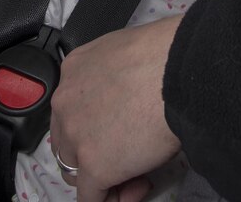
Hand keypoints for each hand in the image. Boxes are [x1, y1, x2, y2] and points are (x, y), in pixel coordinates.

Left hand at [51, 16, 182, 201]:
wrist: (175, 70)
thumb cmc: (164, 55)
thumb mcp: (124, 53)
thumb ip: (113, 77)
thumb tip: (127, 98)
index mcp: (73, 71)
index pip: (73, 111)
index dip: (97, 128)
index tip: (124, 133)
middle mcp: (65, 103)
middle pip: (69, 143)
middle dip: (97, 155)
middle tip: (132, 159)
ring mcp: (77, 137)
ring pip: (76, 172)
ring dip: (105, 180)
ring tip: (138, 178)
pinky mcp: (94, 166)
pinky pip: (90, 198)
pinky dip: (110, 200)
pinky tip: (131, 193)